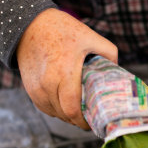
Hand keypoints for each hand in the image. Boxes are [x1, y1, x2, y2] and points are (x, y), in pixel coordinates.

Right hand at [16, 8, 117, 128]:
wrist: (29, 24)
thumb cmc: (61, 30)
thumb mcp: (91, 37)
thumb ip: (109, 54)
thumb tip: (118, 71)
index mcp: (65, 74)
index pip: (73, 110)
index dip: (84, 122)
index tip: (95, 122)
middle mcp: (48, 84)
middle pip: (65, 115)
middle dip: (79, 120)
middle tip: (91, 118)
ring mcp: (37, 88)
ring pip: (55, 113)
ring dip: (68, 115)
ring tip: (80, 111)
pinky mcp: (30, 89)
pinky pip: (45, 107)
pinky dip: (56, 109)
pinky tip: (66, 104)